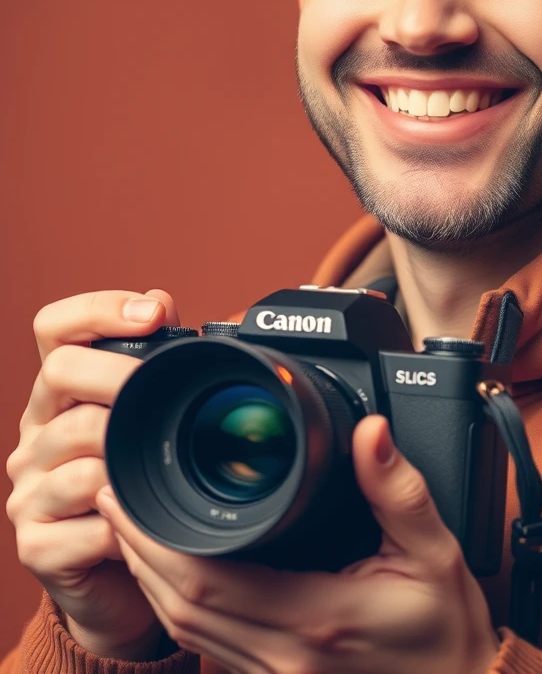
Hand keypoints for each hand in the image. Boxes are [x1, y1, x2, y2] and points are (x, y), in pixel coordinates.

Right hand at [5, 288, 183, 660]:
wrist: (121, 584)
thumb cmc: (141, 489)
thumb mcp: (149, 423)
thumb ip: (153, 365)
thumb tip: (164, 302)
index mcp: (62, 394)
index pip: (56, 328)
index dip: (98, 309)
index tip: (154, 312)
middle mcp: (36, 433)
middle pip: (61, 372)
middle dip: (121, 373)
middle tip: (166, 389)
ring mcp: (30, 489)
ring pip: (78, 445)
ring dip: (129, 451)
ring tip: (163, 465)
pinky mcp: (37, 545)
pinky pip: (86, 521)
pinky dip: (126, 521)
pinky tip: (148, 522)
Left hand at [97, 414, 500, 673]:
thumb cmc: (445, 630)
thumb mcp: (436, 551)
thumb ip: (398, 489)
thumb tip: (370, 432)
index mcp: (315, 618)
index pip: (207, 581)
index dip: (155, 540)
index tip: (132, 494)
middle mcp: (282, 655)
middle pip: (178, 606)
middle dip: (135, 549)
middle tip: (113, 495)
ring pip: (184, 631)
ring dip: (146, 578)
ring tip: (126, 526)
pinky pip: (205, 645)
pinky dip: (175, 606)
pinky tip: (171, 573)